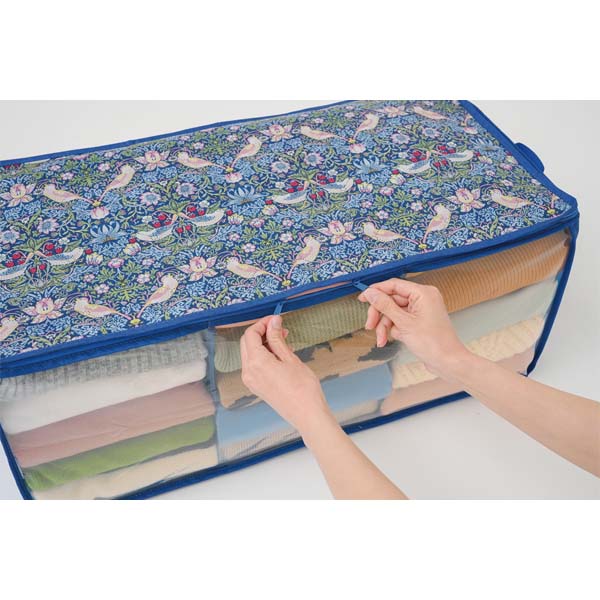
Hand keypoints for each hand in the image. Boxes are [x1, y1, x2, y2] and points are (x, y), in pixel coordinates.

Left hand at [240, 315, 332, 433]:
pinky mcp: (256, 386)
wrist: (307, 414)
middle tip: (280, 328)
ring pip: (250, 354)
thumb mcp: (290, 358)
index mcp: (256, 363)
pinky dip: (263, 355)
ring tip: (283, 341)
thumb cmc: (303, 388)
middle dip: (262, 332)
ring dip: (263, 343)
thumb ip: (277, 339)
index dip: (262, 323)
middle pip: (247, 343)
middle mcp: (248, 372)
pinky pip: (254, 365)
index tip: (276, 319)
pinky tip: (280, 354)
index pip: (250, 334)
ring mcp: (251, 381)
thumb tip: (273, 322)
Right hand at [358, 279, 470, 379]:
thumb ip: (385, 306)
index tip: (362, 298)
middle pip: (391, 300)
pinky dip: (392, 330)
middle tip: (369, 325)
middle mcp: (422, 299)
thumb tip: (370, 292)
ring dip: (384, 326)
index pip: (394, 285)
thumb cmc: (433, 343)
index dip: (376, 291)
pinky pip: (399, 320)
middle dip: (379, 314)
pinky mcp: (418, 321)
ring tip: (381, 339)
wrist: (447, 362)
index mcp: (423, 293)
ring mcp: (420, 310)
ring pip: (393, 312)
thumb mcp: (403, 323)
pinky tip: (387, 340)